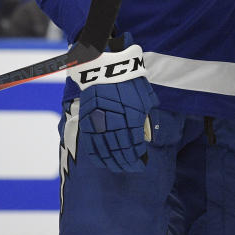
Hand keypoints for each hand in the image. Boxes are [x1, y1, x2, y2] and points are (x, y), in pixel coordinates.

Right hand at [69, 33, 158, 172]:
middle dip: (127, 164)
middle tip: (132, 168)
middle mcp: (115, 124)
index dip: (138, 159)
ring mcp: (99, 124)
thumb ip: (147, 116)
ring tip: (119, 168)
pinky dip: (97, 156)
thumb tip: (147, 133)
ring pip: (105, 152)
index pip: (135, 148)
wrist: (105, 66)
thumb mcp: (146, 97)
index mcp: (132, 119)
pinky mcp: (87, 121)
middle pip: (120, 153)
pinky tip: (103, 162)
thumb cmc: (130, 80)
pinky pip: (91, 144)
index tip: (142, 163)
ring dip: (113, 163)